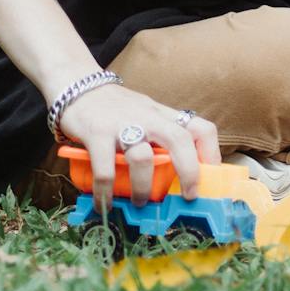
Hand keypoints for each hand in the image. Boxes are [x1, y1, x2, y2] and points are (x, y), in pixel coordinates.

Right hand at [58, 83, 220, 208]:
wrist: (77, 86)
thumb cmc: (115, 108)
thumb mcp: (145, 114)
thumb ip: (159, 135)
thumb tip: (174, 173)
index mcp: (163, 115)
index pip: (200, 127)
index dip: (212, 152)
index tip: (212, 175)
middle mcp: (148, 117)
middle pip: (179, 140)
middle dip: (189, 171)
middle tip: (188, 196)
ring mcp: (122, 124)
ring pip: (142, 158)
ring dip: (143, 186)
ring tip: (140, 202)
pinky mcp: (97, 133)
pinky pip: (105, 169)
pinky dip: (105, 192)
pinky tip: (104, 204)